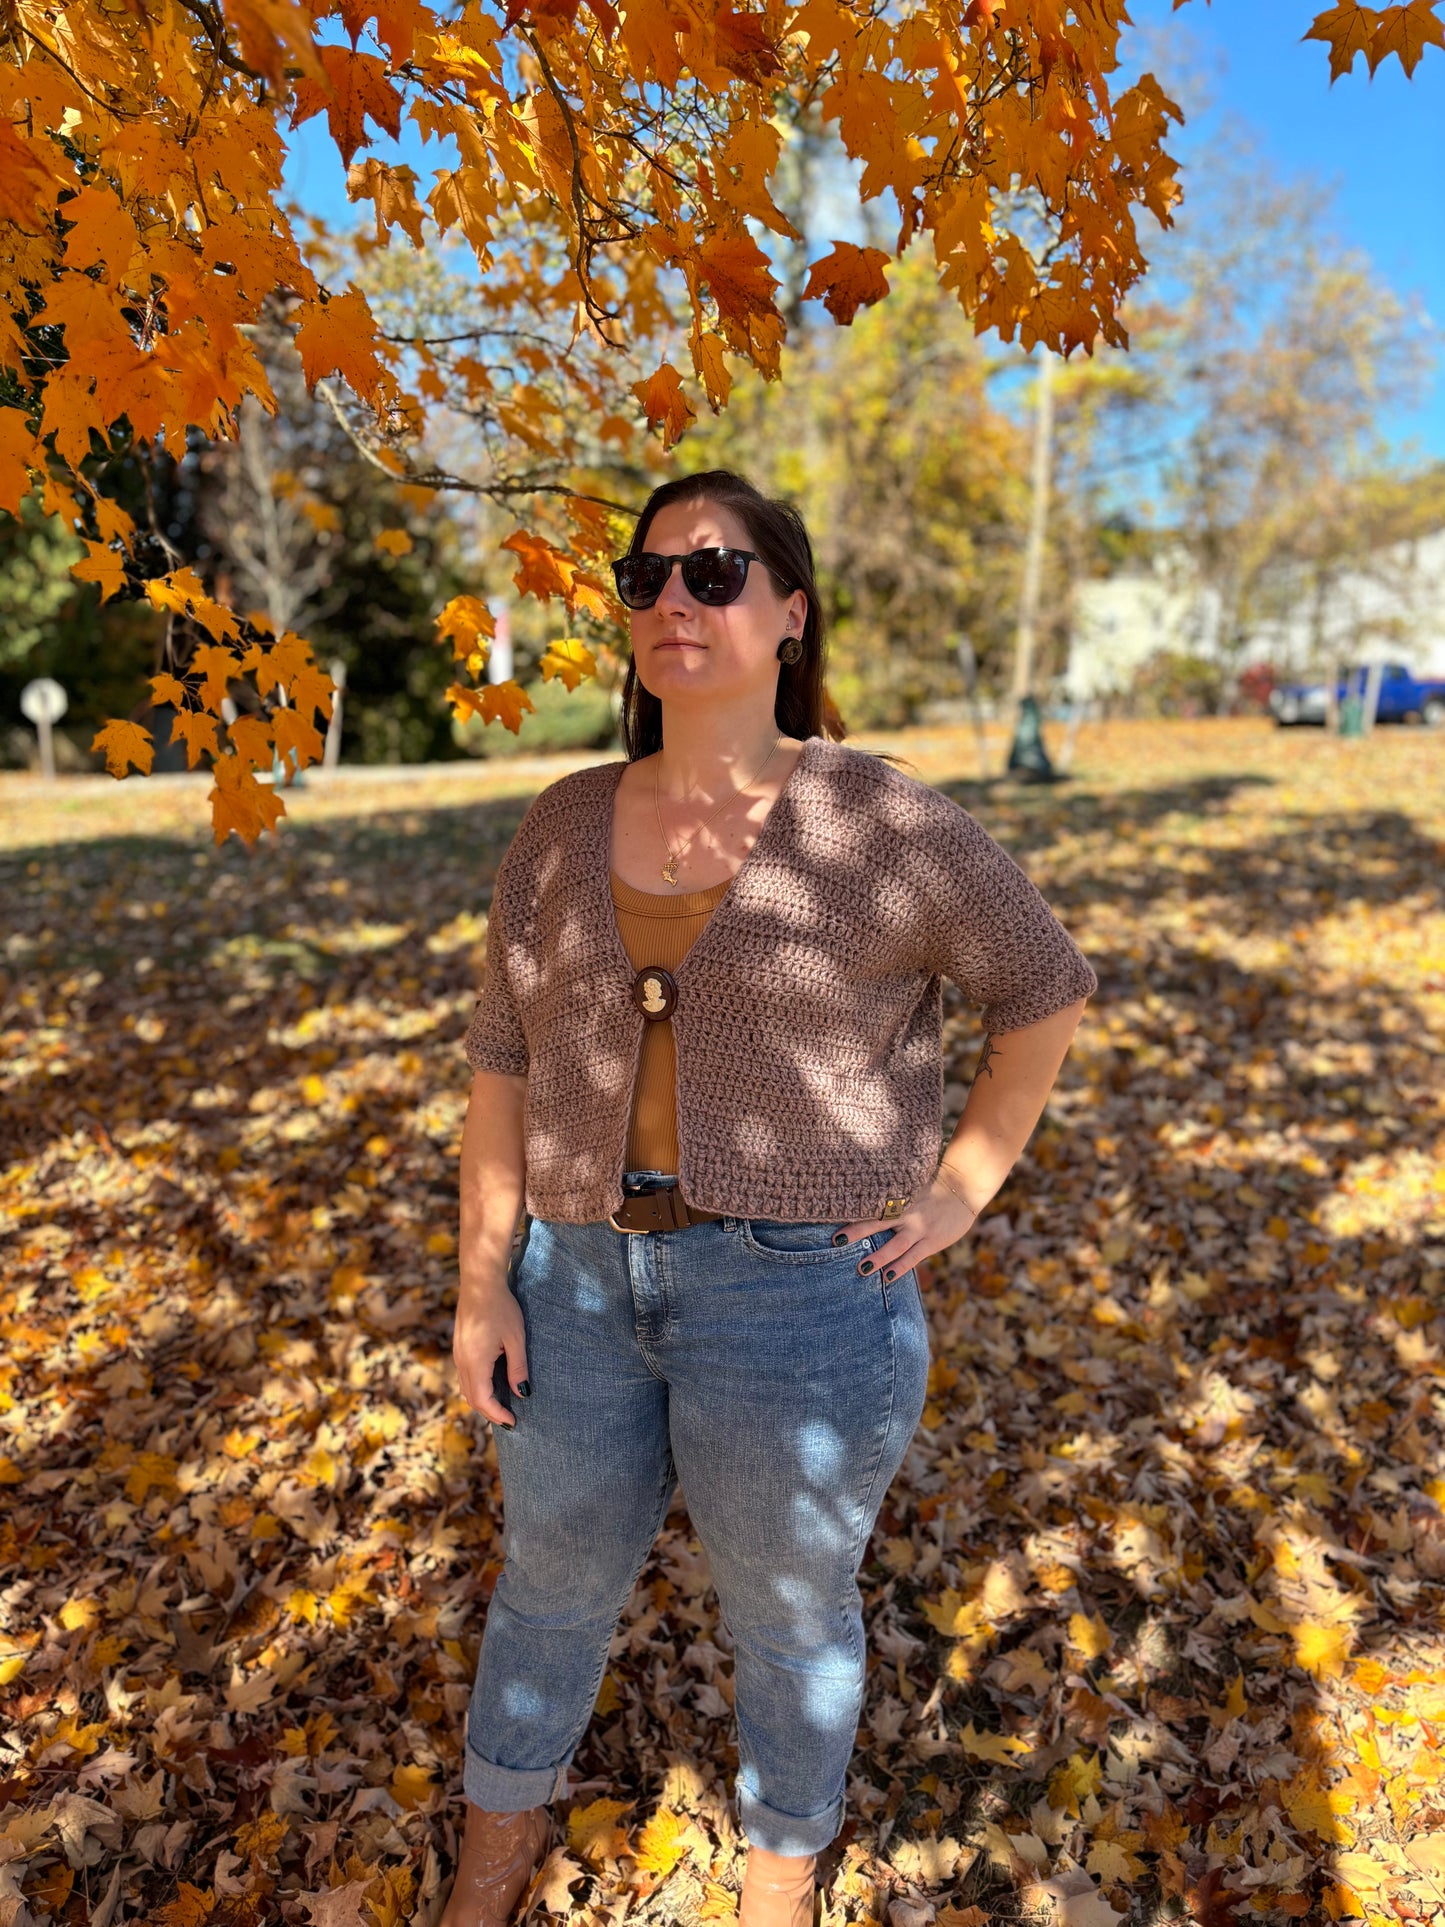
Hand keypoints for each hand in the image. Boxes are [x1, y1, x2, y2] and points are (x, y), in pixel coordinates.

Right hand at [453, 1277, 529, 1428]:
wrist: (480, 1282)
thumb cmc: (502, 1307)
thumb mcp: (516, 1339)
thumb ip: (518, 1368)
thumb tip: (522, 1393)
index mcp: (475, 1362)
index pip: (483, 1400)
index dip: (497, 1415)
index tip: (513, 1422)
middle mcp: (462, 1361)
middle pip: (472, 1398)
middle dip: (489, 1412)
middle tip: (509, 1418)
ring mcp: (458, 1354)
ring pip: (466, 1388)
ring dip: (482, 1401)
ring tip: (502, 1405)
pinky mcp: (460, 1348)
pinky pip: (465, 1376)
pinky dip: (477, 1388)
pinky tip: (492, 1385)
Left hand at [833, 1166, 982, 1283]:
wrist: (963, 1188)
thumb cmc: (931, 1189)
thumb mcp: (909, 1189)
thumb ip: (891, 1200)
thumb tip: (865, 1207)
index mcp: (898, 1198)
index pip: (870, 1206)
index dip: (852, 1212)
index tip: (830, 1216)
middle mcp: (906, 1214)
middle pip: (876, 1223)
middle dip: (856, 1233)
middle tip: (835, 1241)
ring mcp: (919, 1229)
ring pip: (895, 1246)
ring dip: (878, 1257)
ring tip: (861, 1268)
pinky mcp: (931, 1242)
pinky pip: (912, 1257)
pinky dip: (899, 1267)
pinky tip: (887, 1277)